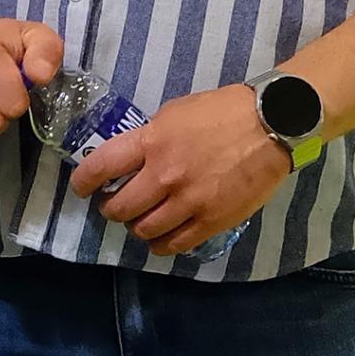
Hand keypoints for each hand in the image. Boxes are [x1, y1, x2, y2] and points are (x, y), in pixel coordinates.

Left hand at [71, 83, 289, 255]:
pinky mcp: (211, 221)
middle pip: (120, 207)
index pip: (102, 166)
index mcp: (152, 142)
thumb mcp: (177, 112)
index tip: (82, 187)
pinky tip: (162, 238)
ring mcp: (188, 202)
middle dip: (111, 209)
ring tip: (142, 220)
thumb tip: (136, 157)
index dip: (84, 181)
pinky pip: (174, 244)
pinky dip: (161, 244)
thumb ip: (152, 136)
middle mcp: (164, 175)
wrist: (272, 125)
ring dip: (137, 227)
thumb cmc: (224, 111)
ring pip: (144, 230)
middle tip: (116, 205)